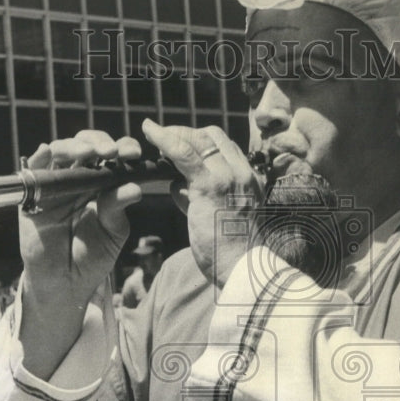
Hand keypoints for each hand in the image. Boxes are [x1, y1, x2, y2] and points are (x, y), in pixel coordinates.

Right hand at [18, 131, 141, 378]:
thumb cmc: (92, 258)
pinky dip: (42, 157)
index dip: (123, 149)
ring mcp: (55, 184)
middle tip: (112, 152)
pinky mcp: (33, 194)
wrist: (66, 284)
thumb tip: (135, 188)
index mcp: (103, 184)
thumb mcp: (112, 232)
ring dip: (75, 146)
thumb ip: (118, 208)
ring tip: (89, 154)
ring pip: (61, 151)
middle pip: (87, 147)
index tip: (134, 154)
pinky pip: (35, 168)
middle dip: (100, 143)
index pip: (113, 157)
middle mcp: (79, 178)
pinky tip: (50, 152)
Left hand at [142, 119, 263, 287]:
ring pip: (199, 140)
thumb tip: (178, 188)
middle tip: (165, 139)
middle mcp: (243, 174)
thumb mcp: (219, 221)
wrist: (243, 270)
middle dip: (187, 133)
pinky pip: (183, 152)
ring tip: (153, 135)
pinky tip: (149, 130)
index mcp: (250, 183)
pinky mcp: (210, 185)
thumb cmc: (231, 255)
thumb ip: (199, 200)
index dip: (202, 143)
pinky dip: (164, 138)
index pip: (226, 149)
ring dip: (174, 134)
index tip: (184, 145)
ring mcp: (228, 177)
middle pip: (214, 137)